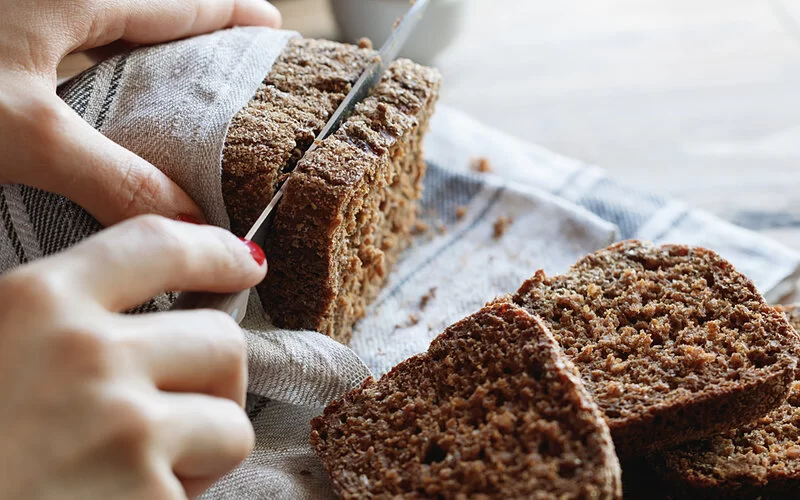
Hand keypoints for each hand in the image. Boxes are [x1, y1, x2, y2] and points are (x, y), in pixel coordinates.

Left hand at [0, 0, 280, 225]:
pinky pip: (66, 50)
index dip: (231, 15)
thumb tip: (192, 223)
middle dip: (192, 41)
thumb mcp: (29, 133)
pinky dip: (96, 75)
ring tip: (178, 97)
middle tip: (232, 74)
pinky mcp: (0, 40)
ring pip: (103, 32)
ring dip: (143, 60)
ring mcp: (23, 16)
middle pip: (145, 13)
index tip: (272, 27)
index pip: (179, 2)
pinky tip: (97, 109)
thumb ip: (115, 178)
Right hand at [0, 216, 266, 498]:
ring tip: (146, 469)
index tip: (244, 264)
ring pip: (231, 422)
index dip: (214, 252)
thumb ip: (51, 320)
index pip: (159, 245)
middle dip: (216, 381)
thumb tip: (131, 312)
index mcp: (36, 303)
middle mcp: (88, 355)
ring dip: (205, 448)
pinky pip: (200, 492)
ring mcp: (125, 430)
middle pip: (222, 340)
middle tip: (180, 411)